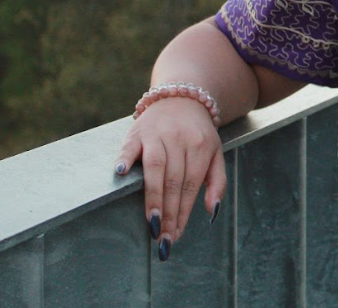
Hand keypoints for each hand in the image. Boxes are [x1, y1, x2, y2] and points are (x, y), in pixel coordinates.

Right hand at [115, 97, 225, 260]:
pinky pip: (130, 145)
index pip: (191, 186)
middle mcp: (180, 140)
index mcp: (201, 147)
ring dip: (153, 198)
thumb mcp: (216, 153)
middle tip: (162, 240)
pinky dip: (125, 158)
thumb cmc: (197, 134)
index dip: (184, 214)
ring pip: (155, 169)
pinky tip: (121, 174)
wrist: (182, 96)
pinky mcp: (138, 130)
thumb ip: (216, 181)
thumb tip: (212, 212)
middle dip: (169, 214)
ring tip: (152, 223)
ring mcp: (158, 134)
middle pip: (174, 182)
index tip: (176, 237)